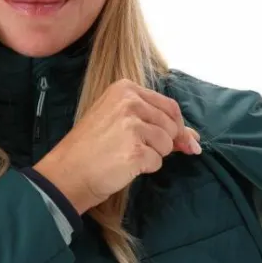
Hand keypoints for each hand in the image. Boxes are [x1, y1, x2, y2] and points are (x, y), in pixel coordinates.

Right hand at [32, 79, 200, 214]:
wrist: (67, 173)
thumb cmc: (90, 149)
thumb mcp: (118, 122)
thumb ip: (155, 122)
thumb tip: (194, 138)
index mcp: (125, 89)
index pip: (169, 106)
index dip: (178, 126)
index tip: (182, 142)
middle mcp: (129, 102)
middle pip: (171, 125)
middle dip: (164, 143)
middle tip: (138, 151)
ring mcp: (132, 126)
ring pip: (167, 144)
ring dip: (153, 156)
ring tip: (125, 156)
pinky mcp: (135, 150)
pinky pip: (157, 162)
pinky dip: (145, 168)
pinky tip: (124, 166)